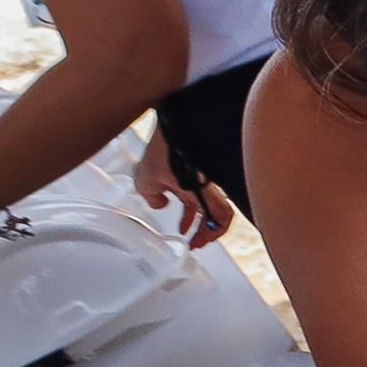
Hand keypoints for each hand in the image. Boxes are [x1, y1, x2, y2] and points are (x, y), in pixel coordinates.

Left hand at [131, 130, 232, 248]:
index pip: (219, 219)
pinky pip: (199, 190)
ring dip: (197, 218)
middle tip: (196, 241)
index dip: (211, 234)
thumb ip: (152, 198)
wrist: (174, 123)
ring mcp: (203, 177)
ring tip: (185, 228)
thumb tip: (159, 203)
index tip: (198, 243)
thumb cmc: (163, 149)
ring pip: (207, 204)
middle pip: (216, 215)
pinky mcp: (197, 168)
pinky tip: (176, 201)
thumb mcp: (147, 181)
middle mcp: (207, 186)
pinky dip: (191, 202)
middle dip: (205, 231)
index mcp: (202, 194)